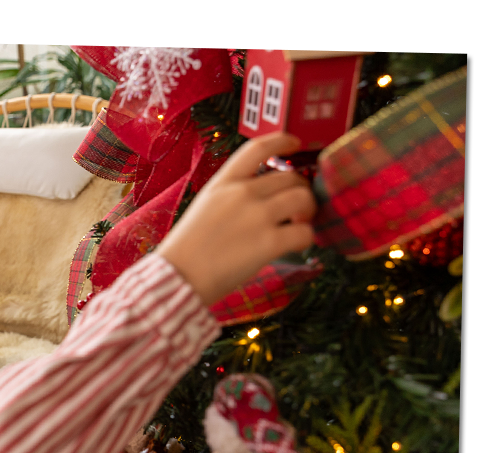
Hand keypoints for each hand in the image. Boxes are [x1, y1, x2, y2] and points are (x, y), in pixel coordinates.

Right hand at [157, 133, 316, 304]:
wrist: (178, 277)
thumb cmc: (187, 249)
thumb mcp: (204, 207)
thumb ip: (231, 195)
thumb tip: (263, 197)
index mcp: (223, 183)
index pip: (258, 147)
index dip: (282, 141)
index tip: (295, 144)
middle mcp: (242, 193)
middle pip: (290, 177)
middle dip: (300, 190)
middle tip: (298, 207)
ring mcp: (257, 216)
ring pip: (304, 198)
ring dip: (308, 211)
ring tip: (299, 224)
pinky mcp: (269, 243)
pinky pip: (305, 232)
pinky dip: (306, 238)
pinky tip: (294, 245)